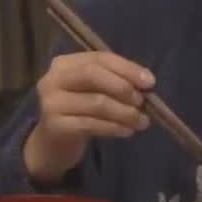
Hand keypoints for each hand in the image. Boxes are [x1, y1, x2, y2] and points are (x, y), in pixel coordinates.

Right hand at [23, 51, 155, 184]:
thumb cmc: (79, 111)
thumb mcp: (93, 91)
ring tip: (142, 121)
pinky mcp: (56, 126)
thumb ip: (115, 81)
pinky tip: (128, 131)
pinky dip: (114, 127)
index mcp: (65, 63)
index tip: (150, 82)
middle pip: (93, 75)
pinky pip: (92, 124)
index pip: (100, 58)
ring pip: (97, 102)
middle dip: (123, 87)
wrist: (52, 144)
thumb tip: (147, 83)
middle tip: (142, 102)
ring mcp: (51, 103)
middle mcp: (53, 79)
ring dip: (125, 112)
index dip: (127, 68)